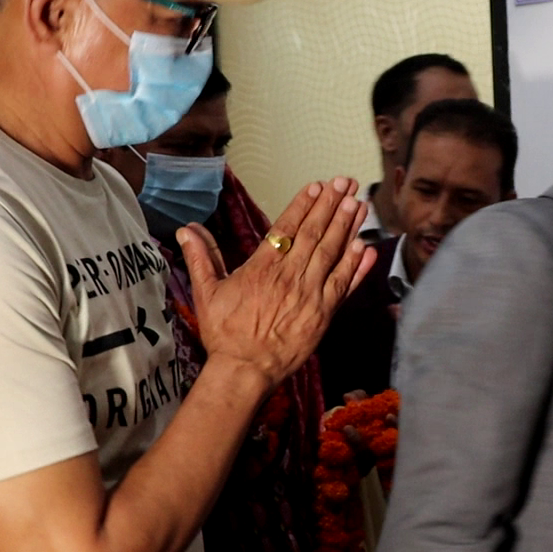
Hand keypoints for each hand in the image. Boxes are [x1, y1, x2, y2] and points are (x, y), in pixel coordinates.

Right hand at [179, 178, 374, 389]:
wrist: (245, 369)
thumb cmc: (225, 333)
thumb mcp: (207, 293)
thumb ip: (201, 257)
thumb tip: (187, 229)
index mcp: (262, 268)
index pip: (286, 228)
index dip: (303, 205)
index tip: (318, 186)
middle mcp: (289, 277)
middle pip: (314, 234)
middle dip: (331, 205)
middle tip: (346, 182)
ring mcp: (310, 294)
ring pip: (332, 253)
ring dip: (347, 227)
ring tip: (358, 204)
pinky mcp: (324, 314)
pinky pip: (344, 284)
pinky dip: (356, 266)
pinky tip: (365, 246)